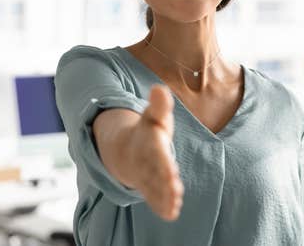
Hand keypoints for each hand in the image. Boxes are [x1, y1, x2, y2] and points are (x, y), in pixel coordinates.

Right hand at [124, 84, 183, 220]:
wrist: (127, 147)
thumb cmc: (148, 131)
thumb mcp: (154, 115)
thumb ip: (160, 105)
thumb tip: (159, 89)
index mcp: (149, 143)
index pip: (157, 154)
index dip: (164, 164)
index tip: (174, 173)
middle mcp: (146, 162)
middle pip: (155, 174)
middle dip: (165, 183)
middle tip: (176, 192)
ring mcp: (145, 176)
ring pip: (154, 188)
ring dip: (163, 197)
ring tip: (174, 206)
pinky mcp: (148, 187)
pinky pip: (153, 198)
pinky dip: (160, 206)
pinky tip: (171, 214)